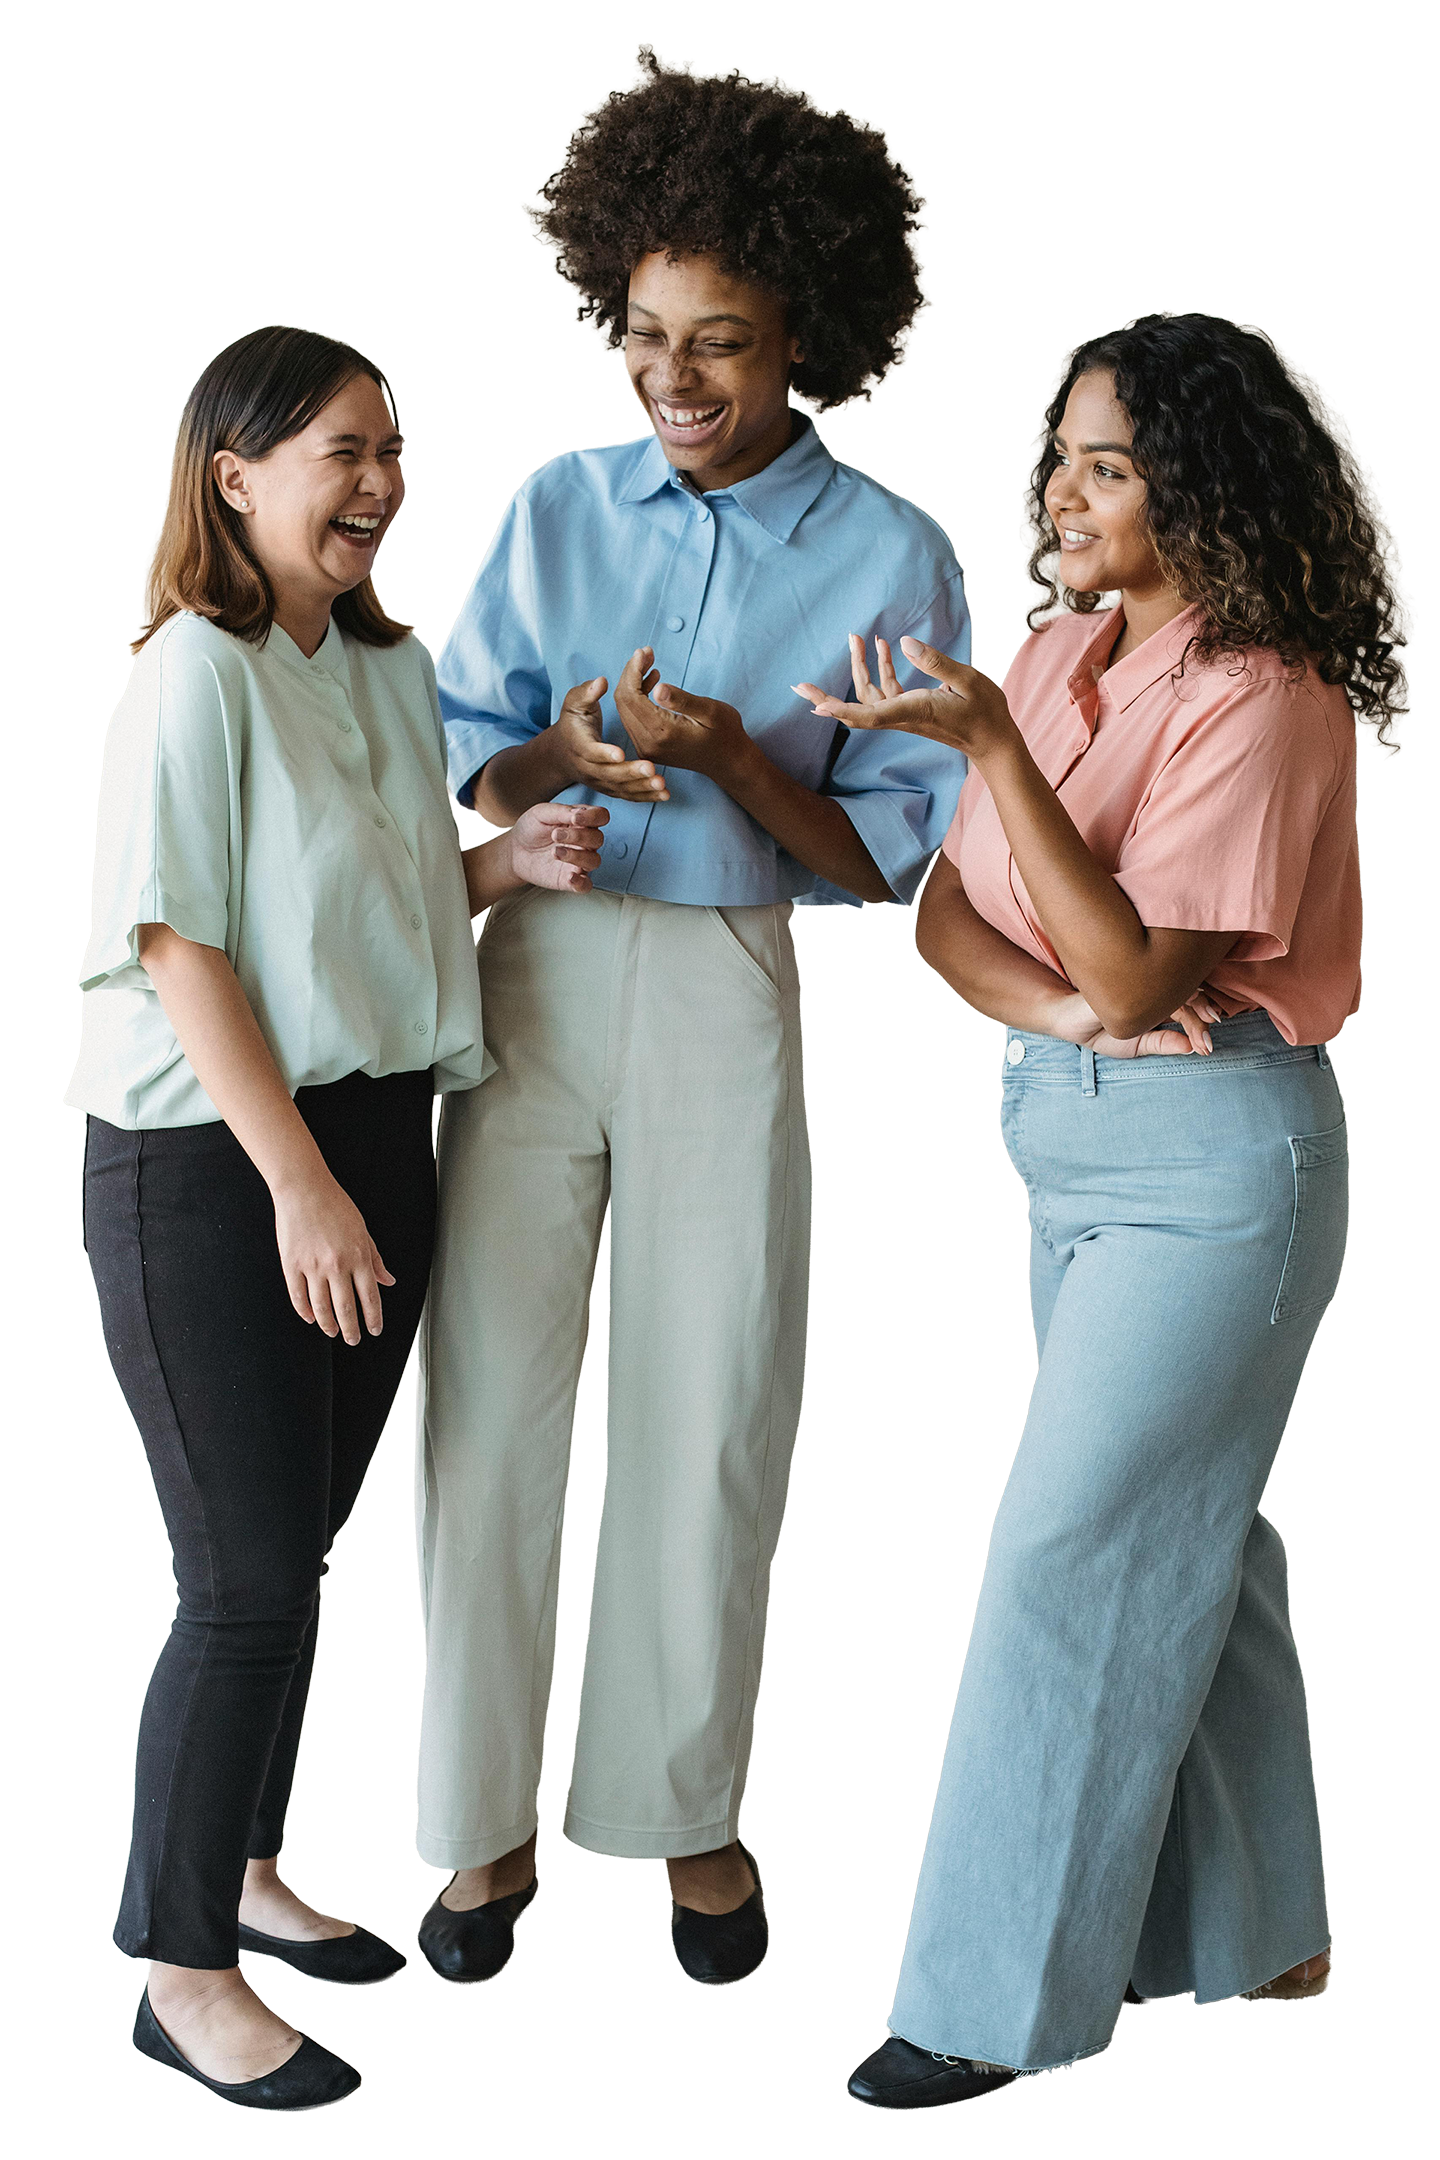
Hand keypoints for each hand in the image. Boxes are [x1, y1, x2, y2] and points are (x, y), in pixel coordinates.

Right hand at [273, 1172, 393, 1344]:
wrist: (304, 1189)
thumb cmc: (335, 1206)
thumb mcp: (363, 1230)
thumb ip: (375, 1258)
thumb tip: (387, 1280)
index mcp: (358, 1257)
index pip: (370, 1297)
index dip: (373, 1318)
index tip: (374, 1330)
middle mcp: (337, 1266)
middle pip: (346, 1309)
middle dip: (352, 1329)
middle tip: (353, 1339)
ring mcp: (313, 1267)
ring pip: (322, 1308)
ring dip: (329, 1325)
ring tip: (333, 1332)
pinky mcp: (292, 1265)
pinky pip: (298, 1297)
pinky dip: (305, 1312)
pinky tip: (311, 1318)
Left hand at [508, 802, 608, 892]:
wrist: (514, 850)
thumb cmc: (531, 829)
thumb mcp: (541, 813)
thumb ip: (561, 811)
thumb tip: (579, 813)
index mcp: (581, 822)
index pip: (601, 816)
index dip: (593, 817)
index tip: (575, 818)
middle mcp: (584, 842)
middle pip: (597, 839)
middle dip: (578, 836)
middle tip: (555, 835)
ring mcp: (579, 862)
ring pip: (594, 861)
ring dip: (576, 856)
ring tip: (555, 852)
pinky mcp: (570, 879)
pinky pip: (586, 885)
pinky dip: (581, 883)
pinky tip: (570, 877)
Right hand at [552, 674, 670, 801]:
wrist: (563, 753)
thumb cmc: (573, 722)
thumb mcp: (575, 703)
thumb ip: (587, 692)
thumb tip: (601, 681)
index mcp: (579, 745)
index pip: (590, 751)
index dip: (604, 753)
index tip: (620, 753)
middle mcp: (588, 768)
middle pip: (609, 774)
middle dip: (630, 773)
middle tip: (651, 769)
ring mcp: (600, 782)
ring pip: (621, 788)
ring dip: (642, 788)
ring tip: (662, 784)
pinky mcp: (611, 789)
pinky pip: (629, 796)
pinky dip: (647, 797)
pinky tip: (665, 795)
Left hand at [612, 647, 752, 781]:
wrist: (729, 762)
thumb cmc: (725, 733)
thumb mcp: (710, 711)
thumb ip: (683, 700)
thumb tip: (657, 688)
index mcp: (662, 732)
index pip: (631, 697)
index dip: (633, 670)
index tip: (644, 651)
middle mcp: (648, 743)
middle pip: (623, 702)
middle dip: (631, 673)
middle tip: (647, 652)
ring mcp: (646, 748)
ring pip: (625, 709)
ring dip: (633, 684)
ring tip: (650, 663)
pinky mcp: (647, 748)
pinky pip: (633, 718)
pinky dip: (638, 697)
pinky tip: (652, 683)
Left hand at [793, 633, 1016, 760]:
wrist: (993, 740)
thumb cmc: (985, 713)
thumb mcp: (968, 680)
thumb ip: (936, 661)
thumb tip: (902, 642)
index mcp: (914, 711)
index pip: (868, 714)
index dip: (839, 709)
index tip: (816, 706)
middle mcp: (903, 715)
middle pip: (856, 708)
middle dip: (826, 698)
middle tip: (798, 685)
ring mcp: (906, 713)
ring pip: (870, 696)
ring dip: (859, 668)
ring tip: (855, 637)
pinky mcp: (912, 709)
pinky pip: (887, 691)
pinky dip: (882, 669)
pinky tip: (885, 646)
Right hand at [1050, 990, 1219, 1059]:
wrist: (1066, 1019)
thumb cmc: (1098, 1029)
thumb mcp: (1134, 1043)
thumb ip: (1162, 1043)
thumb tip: (1191, 1048)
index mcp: (1157, 999)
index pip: (1187, 1006)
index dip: (1200, 1025)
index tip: (1206, 1048)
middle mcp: (1153, 984)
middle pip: (1188, 994)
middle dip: (1201, 1020)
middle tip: (1206, 1044)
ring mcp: (1141, 976)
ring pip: (1176, 988)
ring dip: (1191, 1014)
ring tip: (1198, 1038)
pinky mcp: (1127, 975)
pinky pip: (1154, 983)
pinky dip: (1170, 996)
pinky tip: (1180, 1009)